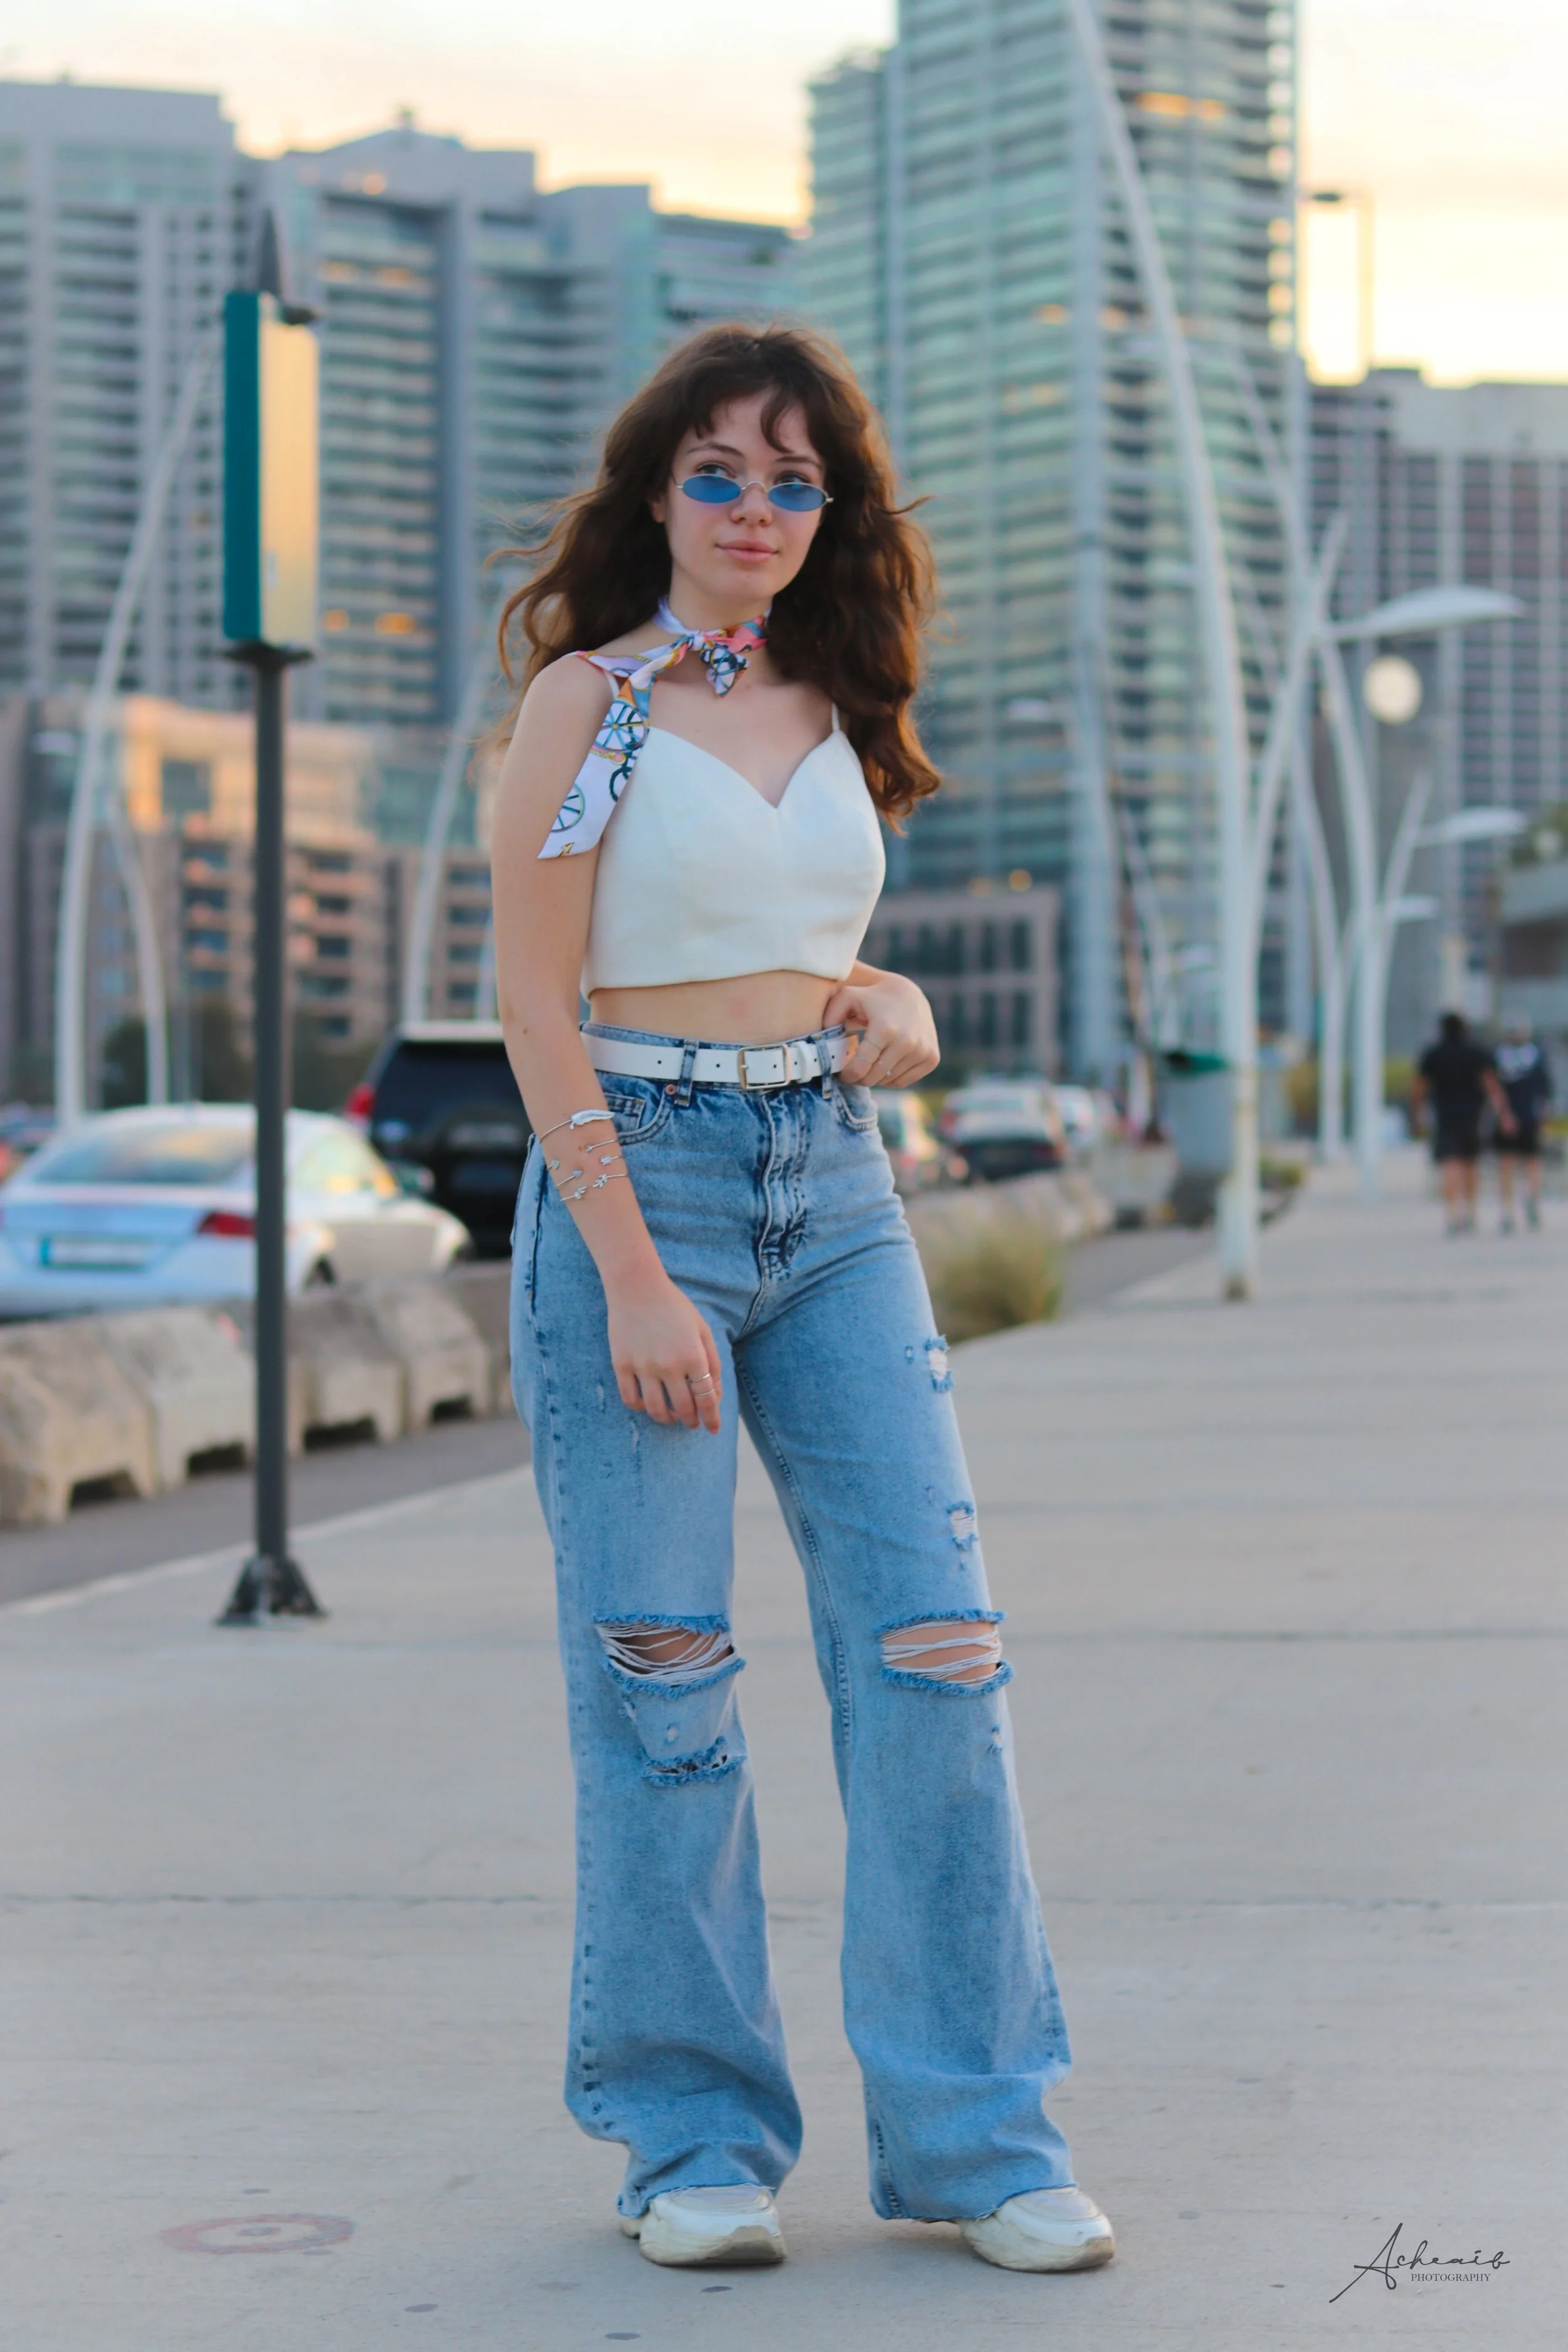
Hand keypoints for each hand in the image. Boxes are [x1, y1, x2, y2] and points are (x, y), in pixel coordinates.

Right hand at [605, 1267, 722, 1431]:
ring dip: (667, 1419)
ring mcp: (643, 1366)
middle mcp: (669, 1364)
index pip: (706, 1399)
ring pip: (656, 1409)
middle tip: (692, 1422)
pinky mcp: (621, 1364)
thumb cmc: (675, 1308)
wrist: (637, 1287)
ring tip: (672, 1417)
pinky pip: (630, 1399)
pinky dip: (641, 1408)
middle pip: (683, 1409)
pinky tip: (648, 1404)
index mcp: (693, 1355)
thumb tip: (714, 1397)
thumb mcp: (702, 1330)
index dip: (712, 1419)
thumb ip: (712, 1363)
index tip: (713, 1429)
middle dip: (691, 1421)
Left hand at [823, 969, 939, 1086]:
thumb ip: (830, 1016)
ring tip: (868, 1064)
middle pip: (873, 1078)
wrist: (909, 995)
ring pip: (888, 1081)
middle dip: (858, 1078)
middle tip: (852, 1071)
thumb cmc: (872, 998)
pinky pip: (904, 1081)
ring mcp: (922, 1051)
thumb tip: (823, 1043)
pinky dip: (890, 1078)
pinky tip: (883, 1065)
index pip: (860, 1067)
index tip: (841, 1073)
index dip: (847, 1075)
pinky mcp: (932, 1058)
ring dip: (874, 1077)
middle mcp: (907, 1042)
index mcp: (885, 1029)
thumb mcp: (848, 997)